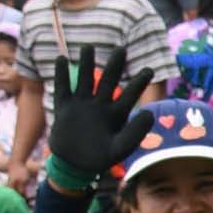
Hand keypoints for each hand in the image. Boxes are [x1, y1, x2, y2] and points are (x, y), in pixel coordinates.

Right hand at [42, 48, 151, 187]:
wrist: (75, 165)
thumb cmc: (100, 158)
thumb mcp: (121, 148)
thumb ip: (136, 132)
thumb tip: (150, 113)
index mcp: (116, 115)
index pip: (129, 95)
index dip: (139, 82)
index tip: (149, 69)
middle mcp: (100, 106)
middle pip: (108, 81)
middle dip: (115, 66)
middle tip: (122, 49)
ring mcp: (82, 105)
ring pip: (85, 80)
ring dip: (87, 64)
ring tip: (89, 47)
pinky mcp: (65, 108)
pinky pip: (63, 88)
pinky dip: (62, 75)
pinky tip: (63, 59)